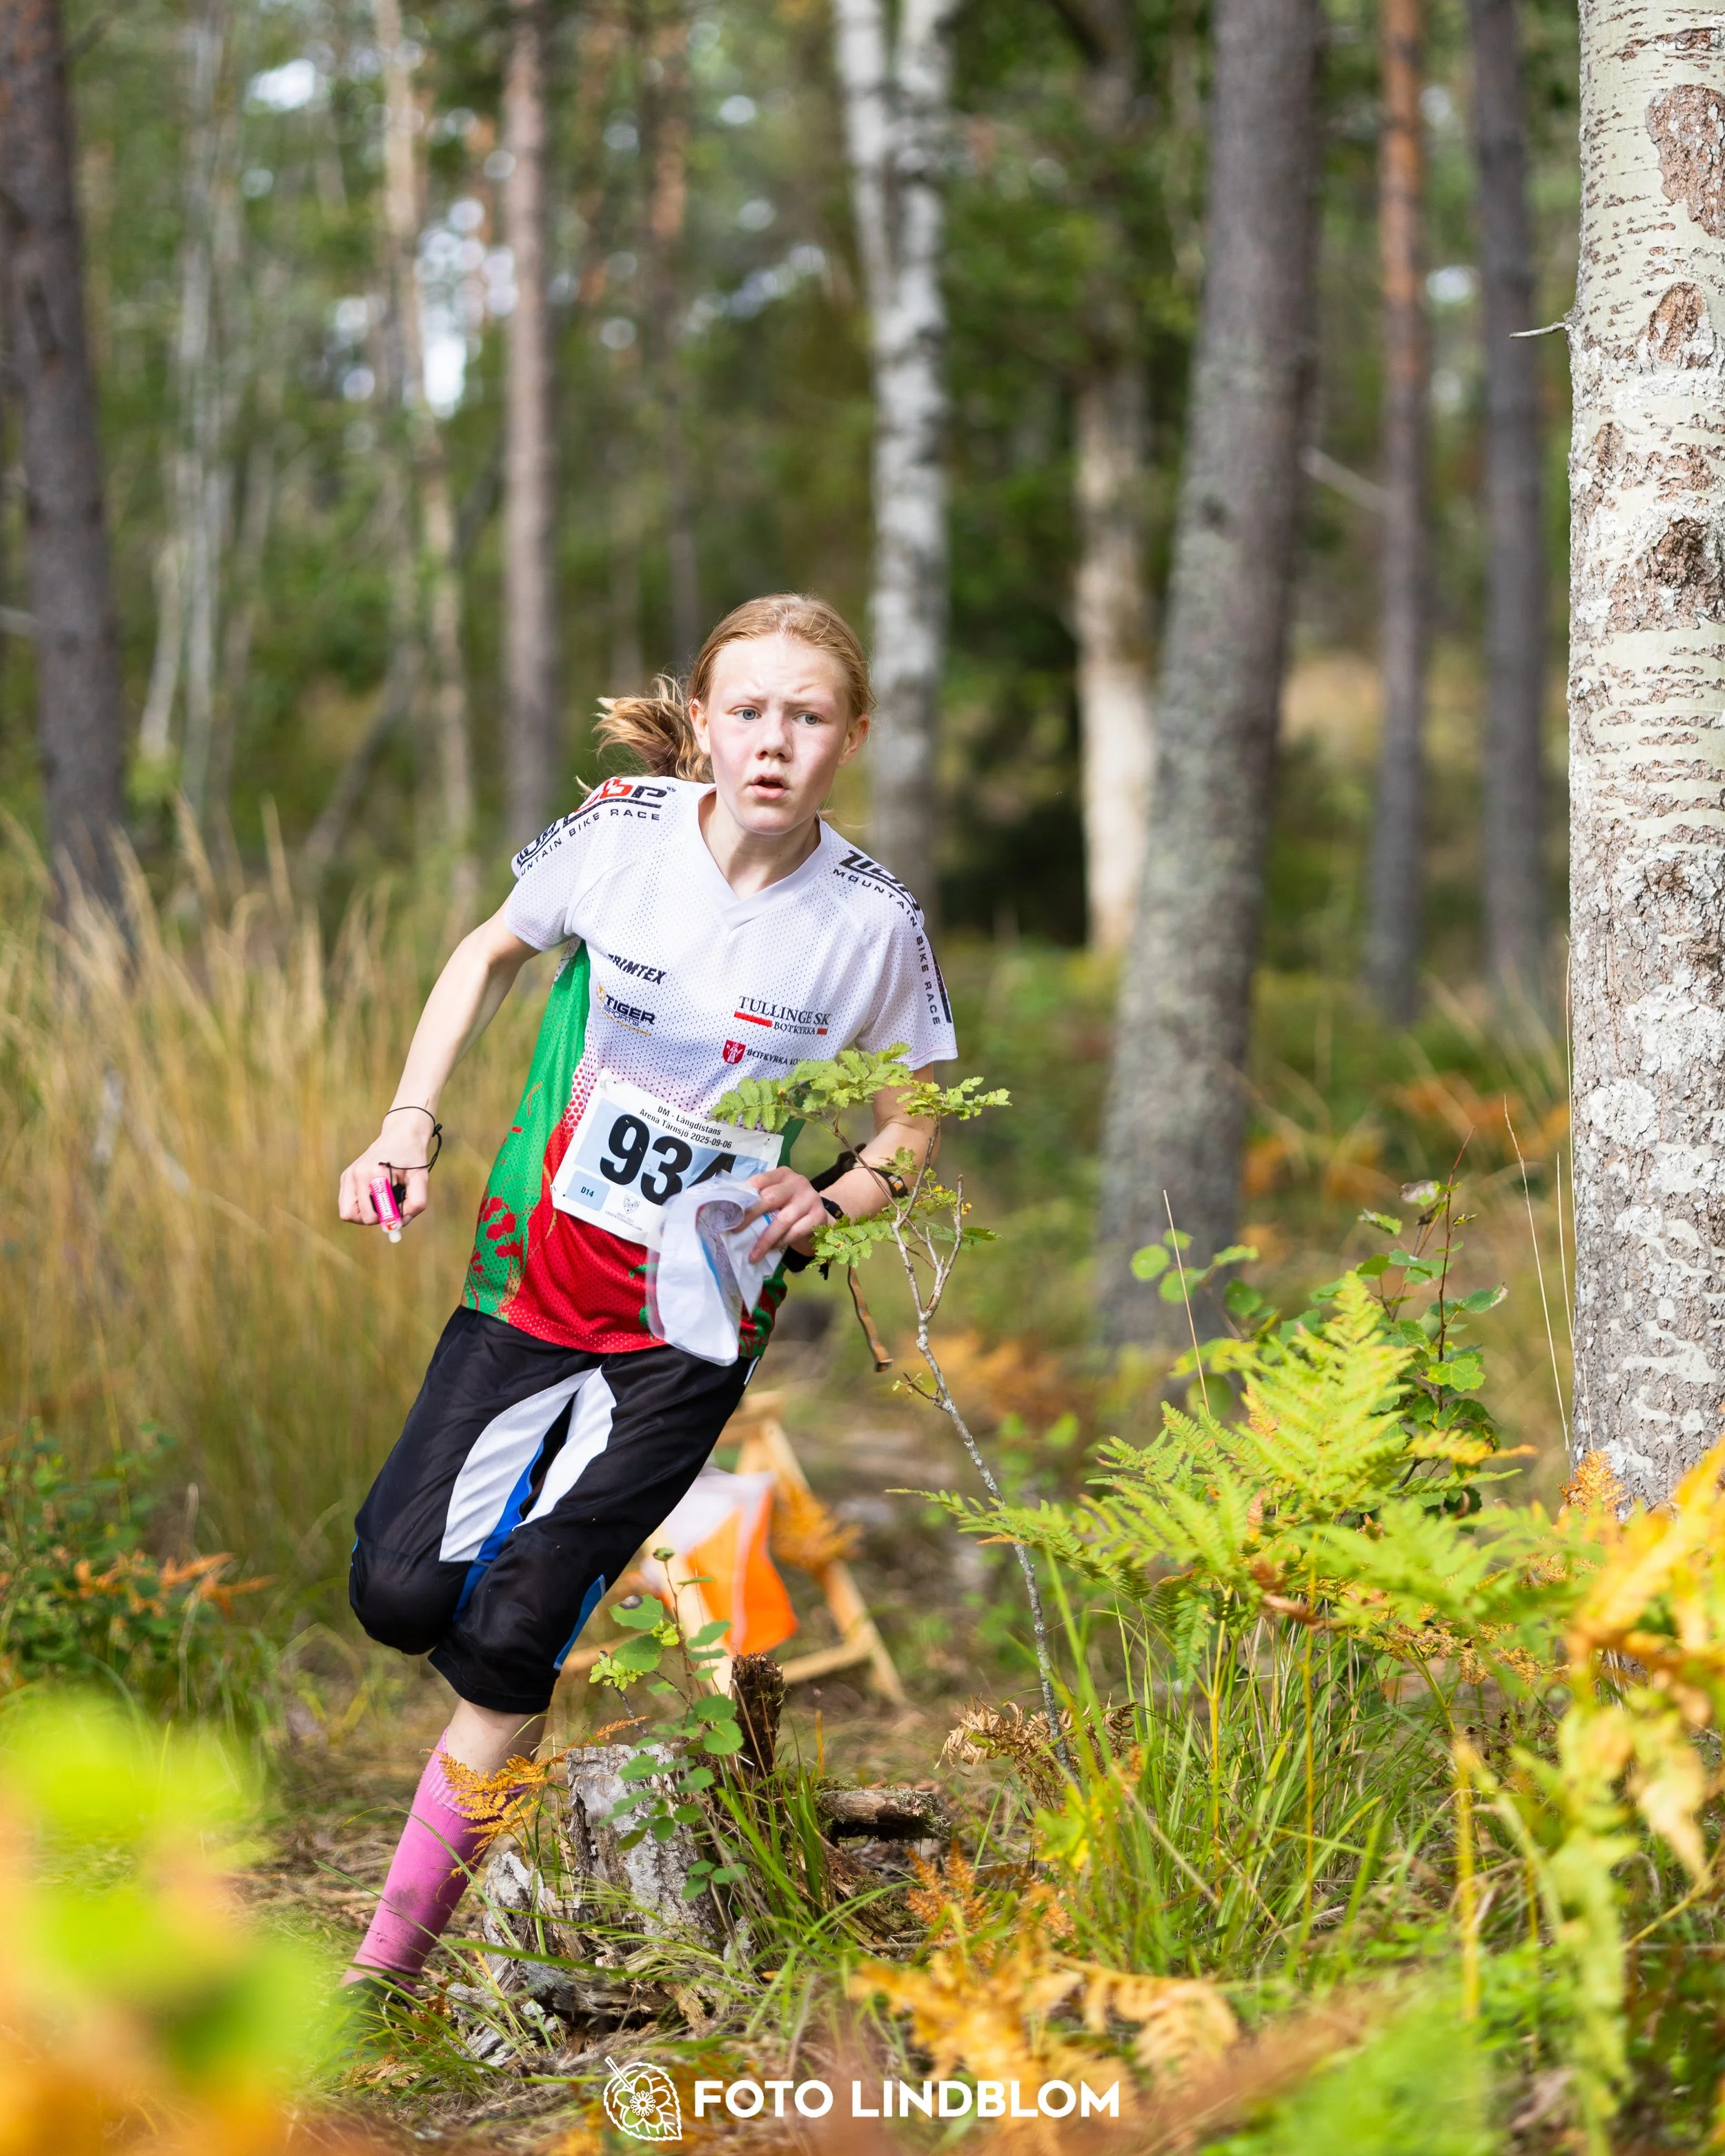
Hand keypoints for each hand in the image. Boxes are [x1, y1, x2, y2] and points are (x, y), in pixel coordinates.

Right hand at [338, 1108, 435, 1229]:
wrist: (401, 1134)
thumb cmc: (412, 1158)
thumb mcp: (421, 1180)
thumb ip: (415, 1204)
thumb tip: (398, 1224)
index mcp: (375, 1174)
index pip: (372, 1214)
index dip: (387, 1220)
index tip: (399, 1215)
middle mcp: (357, 1174)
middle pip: (356, 1216)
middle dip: (375, 1218)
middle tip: (390, 1208)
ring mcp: (349, 1175)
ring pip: (347, 1213)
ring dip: (365, 1214)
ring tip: (382, 1201)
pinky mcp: (346, 1176)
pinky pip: (347, 1204)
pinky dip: (361, 1206)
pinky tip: (375, 1195)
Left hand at [737, 1168, 833, 1264]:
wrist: (818, 1217)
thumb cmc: (789, 1206)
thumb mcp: (776, 1196)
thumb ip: (758, 1198)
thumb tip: (730, 1211)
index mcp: (783, 1174)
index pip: (760, 1180)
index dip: (744, 1195)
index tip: (730, 1212)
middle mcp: (798, 1183)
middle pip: (769, 1198)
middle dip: (750, 1216)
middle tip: (735, 1231)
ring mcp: (810, 1199)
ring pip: (782, 1220)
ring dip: (765, 1239)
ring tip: (753, 1254)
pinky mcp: (818, 1216)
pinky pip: (795, 1232)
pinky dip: (781, 1242)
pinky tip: (772, 1249)